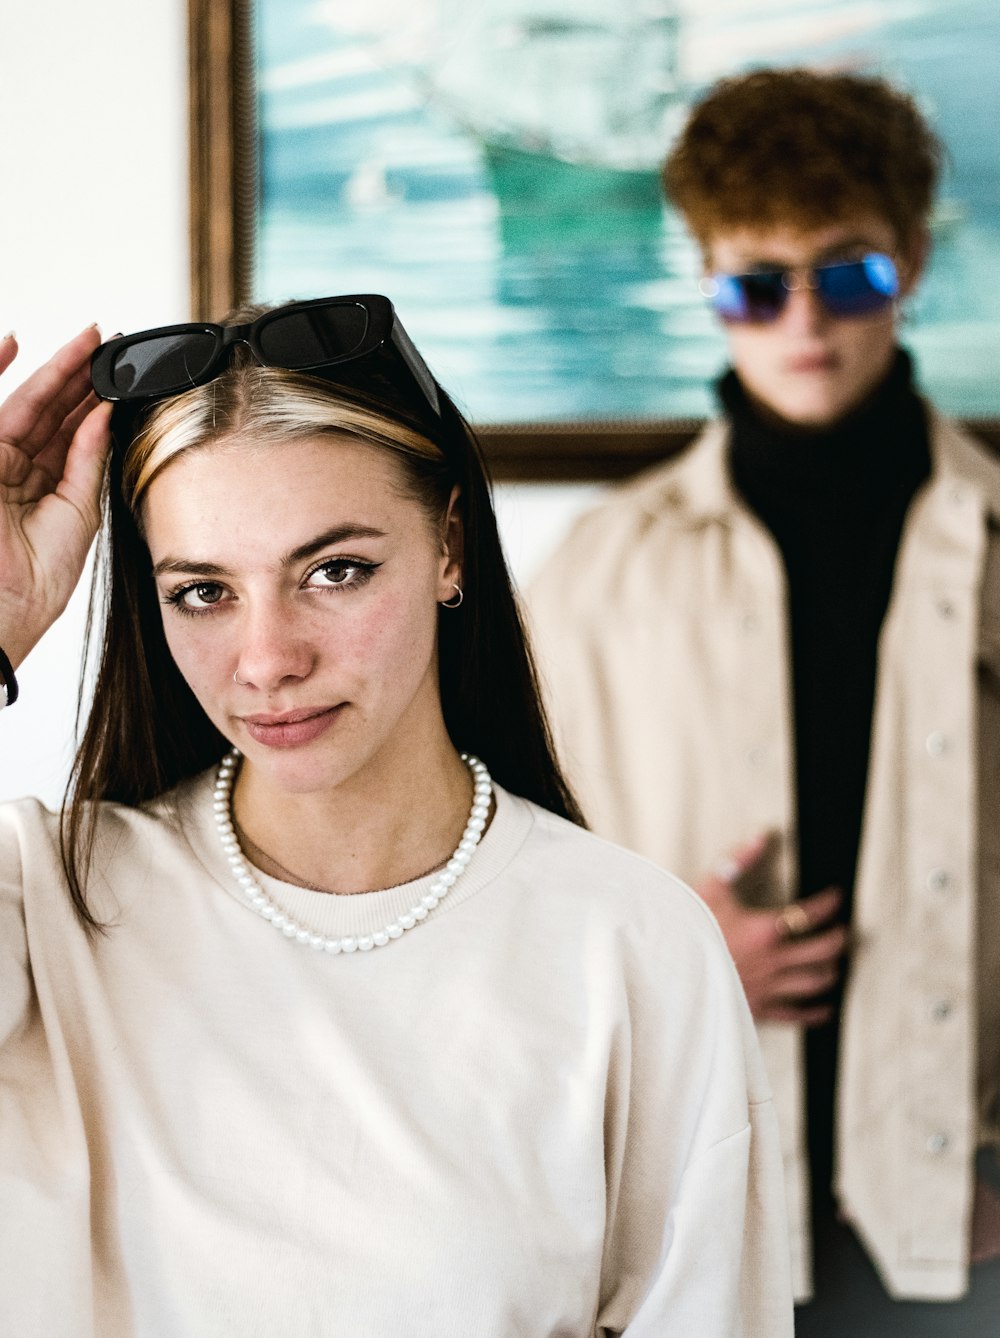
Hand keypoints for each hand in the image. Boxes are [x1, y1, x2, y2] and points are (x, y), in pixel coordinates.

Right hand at [0, 328, 111, 665]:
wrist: (3, 608)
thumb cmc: (37, 580)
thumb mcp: (79, 511)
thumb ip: (89, 459)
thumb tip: (104, 416)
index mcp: (48, 487)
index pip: (72, 432)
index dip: (95, 401)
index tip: (120, 374)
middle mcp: (19, 470)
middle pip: (52, 410)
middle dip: (78, 374)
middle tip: (106, 342)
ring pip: (26, 403)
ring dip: (54, 370)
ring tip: (85, 340)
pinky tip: (14, 342)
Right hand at [696, 833, 848, 1025]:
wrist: (670, 971)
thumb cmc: (689, 928)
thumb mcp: (711, 888)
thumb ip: (738, 861)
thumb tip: (761, 836)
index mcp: (764, 929)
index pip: (810, 913)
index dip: (829, 903)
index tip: (836, 897)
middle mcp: (773, 960)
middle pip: (823, 950)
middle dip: (838, 938)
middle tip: (844, 930)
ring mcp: (768, 986)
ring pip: (815, 981)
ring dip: (830, 969)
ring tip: (834, 962)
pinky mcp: (759, 1008)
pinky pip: (796, 1014)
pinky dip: (815, 1012)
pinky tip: (825, 1008)